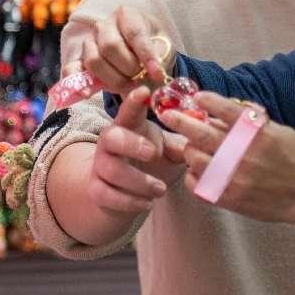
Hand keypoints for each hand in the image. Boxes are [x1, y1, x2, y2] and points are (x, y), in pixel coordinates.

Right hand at [80, 6, 172, 94]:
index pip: (134, 33)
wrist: (140, 55)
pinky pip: (72, 70)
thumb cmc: (153, 47)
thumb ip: (159, 55)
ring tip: (129, 86)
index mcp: (126, 15)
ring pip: (94, 60)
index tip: (158, 74)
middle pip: (111, 47)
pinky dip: (77, 82)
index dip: (146, 55)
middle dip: (129, 68)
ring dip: (114, 79)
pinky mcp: (80, 59)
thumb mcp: (164, 46)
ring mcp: (89, 41)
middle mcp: (104, 25)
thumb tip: (155, 71)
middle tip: (142, 79)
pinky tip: (86, 94)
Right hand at [87, 86, 186, 214]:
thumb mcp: (166, 150)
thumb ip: (180, 146)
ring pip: (111, 170)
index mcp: (128, 126)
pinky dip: (129, 201)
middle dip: (132, 144)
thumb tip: (198, 140)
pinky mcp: (96, 189)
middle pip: (111, 137)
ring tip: (161, 189)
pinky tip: (147, 203)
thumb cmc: (148, 162)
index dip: (134, 101)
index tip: (144, 91)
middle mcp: (110, 143)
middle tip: (153, 153)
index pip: (128, 110)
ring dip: (138, 181)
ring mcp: (100, 166)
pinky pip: (106, 194)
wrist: (120, 191)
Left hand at [159, 90, 294, 228]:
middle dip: (180, 121)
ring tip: (191, 147)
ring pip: (195, 159)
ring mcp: (234, 177)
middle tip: (167, 115)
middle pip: (202, 133)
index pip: (226, 110)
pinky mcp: (229, 198)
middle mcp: (242, 154)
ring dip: (189, 149)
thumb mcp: (280, 131)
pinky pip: (198, 185)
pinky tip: (198, 171)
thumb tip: (223, 112)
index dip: (208, 100)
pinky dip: (193, 175)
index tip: (197, 96)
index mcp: (257, 134)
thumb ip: (252, 122)